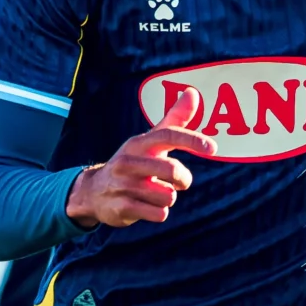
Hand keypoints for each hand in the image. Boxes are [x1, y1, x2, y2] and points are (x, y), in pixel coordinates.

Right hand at [67, 85, 216, 227]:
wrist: (93, 192)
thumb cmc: (131, 163)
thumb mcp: (149, 141)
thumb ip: (174, 119)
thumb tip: (192, 92)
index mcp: (139, 143)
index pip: (168, 135)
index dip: (192, 140)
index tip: (213, 148)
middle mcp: (129, 162)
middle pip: (172, 170)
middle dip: (183, 179)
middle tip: (180, 182)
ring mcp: (123, 185)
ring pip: (168, 196)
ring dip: (168, 198)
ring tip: (154, 194)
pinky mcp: (121, 208)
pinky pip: (158, 214)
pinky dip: (159, 212)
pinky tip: (146, 207)